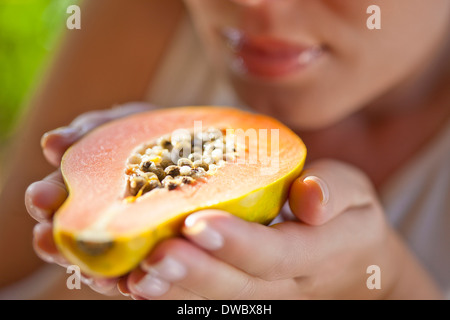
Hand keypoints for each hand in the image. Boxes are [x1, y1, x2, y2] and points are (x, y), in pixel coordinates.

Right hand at [25, 102, 153, 294]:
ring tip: (95, 275)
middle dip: (55, 242)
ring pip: (99, 264)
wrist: (192, 142)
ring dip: (91, 272)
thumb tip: (51, 144)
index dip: (44, 200)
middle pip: (68, 238)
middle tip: (50, 240)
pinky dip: (133, 280)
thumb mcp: (122, 124)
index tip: (44, 197)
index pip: (52, 199)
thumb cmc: (149, 132)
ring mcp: (124, 238)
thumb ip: (90, 132)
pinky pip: (139, 274)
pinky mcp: (153, 254)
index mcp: (81, 187)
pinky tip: (134, 282)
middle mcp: (96, 217)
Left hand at [122, 160, 403, 299]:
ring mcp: (261, 299)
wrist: (354, 267)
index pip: (278, 255)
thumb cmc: (349, 220)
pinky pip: (203, 303)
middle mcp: (286, 286)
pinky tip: (126, 282)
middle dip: (192, 274)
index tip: (199, 223)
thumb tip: (310, 198)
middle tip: (151, 259)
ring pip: (214, 303)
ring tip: (128, 278)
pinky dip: (167, 295)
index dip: (238, 243)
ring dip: (171, 293)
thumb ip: (336, 191)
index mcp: (317, 255)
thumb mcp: (357, 196)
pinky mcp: (242, 298)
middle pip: (237, 287)